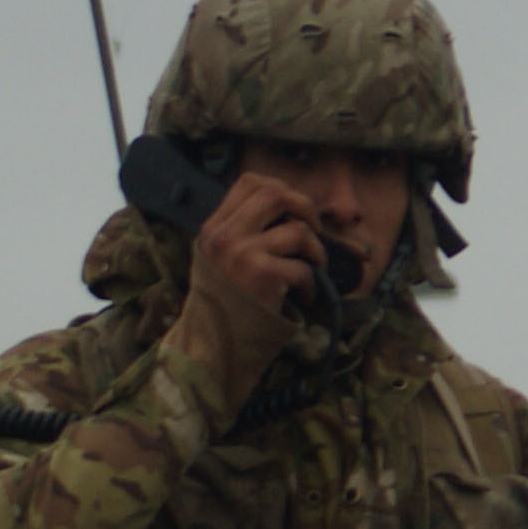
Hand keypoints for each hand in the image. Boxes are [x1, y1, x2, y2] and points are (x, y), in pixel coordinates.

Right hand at [166, 170, 328, 404]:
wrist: (211, 347)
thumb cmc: (223, 304)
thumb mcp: (218, 260)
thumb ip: (240, 232)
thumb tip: (288, 207)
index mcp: (213, 228)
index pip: (250, 182)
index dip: (281, 188)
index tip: (293, 210)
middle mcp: (224, 236)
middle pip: (275, 194)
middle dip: (305, 207)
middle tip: (315, 229)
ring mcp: (243, 254)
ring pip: (298, 231)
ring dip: (316, 251)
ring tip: (313, 269)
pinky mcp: (263, 276)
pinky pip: (304, 268)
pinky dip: (312, 284)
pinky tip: (305, 297)